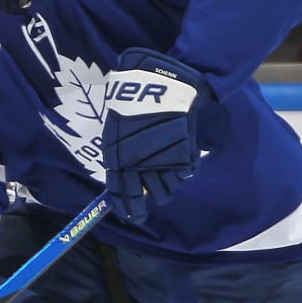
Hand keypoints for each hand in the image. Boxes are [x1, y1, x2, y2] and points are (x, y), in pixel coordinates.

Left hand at [99, 47, 210, 222]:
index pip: (120, 193)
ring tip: (168, 174)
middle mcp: (137, 165)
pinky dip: (184, 171)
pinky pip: (184, 175)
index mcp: (117, 158)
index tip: (133, 216)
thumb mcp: (117, 132)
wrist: (158, 85)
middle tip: (151, 200)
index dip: (127, 207)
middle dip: (149, 202)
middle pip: (147, 197)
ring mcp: (160, 162)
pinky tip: (182, 159)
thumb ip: (120, 157)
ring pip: (166, 190)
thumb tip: (123, 184)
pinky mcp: (181, 156)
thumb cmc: (132, 104)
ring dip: (167, 187)